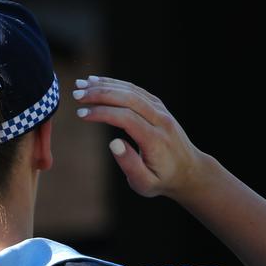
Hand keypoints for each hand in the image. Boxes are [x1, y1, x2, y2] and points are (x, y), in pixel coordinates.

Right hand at [73, 76, 207, 198]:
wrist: (188, 171)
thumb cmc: (162, 180)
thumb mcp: (145, 183)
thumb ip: (129, 164)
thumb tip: (113, 143)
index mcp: (155, 139)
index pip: (126, 118)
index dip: (102, 113)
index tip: (81, 114)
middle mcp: (161, 120)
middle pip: (129, 98)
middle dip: (100, 94)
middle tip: (76, 95)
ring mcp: (161, 110)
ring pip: (132, 90)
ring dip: (105, 85)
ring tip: (82, 85)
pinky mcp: (159, 106)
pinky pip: (136, 90)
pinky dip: (116, 84)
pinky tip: (99, 82)